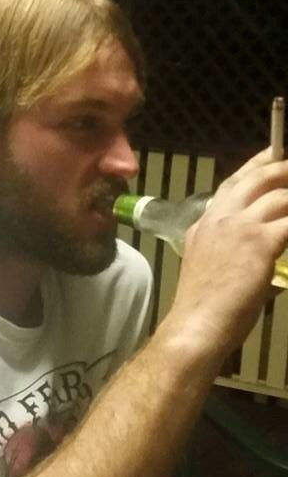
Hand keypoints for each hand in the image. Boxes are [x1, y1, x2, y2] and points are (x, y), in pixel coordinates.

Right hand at [171, 148, 287, 357]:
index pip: (233, 184)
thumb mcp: (211, 267)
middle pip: (258, 178)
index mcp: (205, 223)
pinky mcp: (261, 241)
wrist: (197, 323)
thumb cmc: (203, 307)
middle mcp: (220, 217)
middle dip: (283, 168)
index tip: (273, 154)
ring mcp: (240, 227)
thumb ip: (236, 250)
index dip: (256, 165)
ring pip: (281, 196)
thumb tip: (271, 249)